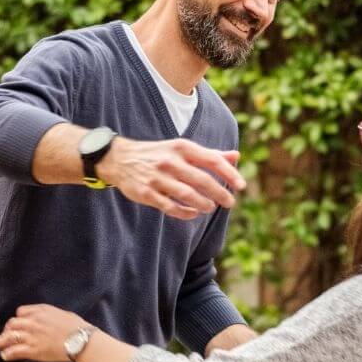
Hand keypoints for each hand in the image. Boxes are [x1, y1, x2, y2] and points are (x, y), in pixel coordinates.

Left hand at [0, 305, 87, 361]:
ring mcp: (31, 336)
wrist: (81, 340)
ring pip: (9, 337)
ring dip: (0, 341)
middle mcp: (33, 322)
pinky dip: (7, 353)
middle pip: (12, 324)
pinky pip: (14, 351)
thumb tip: (47, 318)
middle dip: (7, 329)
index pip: (20, 312)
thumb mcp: (62, 313)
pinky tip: (5, 355)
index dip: (18, 319)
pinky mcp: (33, 350)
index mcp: (40, 311)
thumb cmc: (77, 327)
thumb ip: (49, 315)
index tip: (18, 324)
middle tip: (6, 335)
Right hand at [96, 137, 244, 219]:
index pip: (212, 160)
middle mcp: (170, 161)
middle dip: (219, 193)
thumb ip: (209, 154)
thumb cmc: (159, 154)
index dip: (229, 174)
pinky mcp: (146, 193)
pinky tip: (194, 214)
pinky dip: (185, 213)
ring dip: (203, 204)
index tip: (241, 186)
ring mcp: (157, 178)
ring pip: (187, 195)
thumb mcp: (182, 149)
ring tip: (210, 208)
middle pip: (202, 180)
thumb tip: (236, 156)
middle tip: (230, 202)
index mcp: (182, 147)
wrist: (119, 159)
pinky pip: (170, 207)